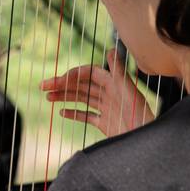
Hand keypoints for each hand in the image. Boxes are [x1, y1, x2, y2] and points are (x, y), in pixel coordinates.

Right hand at [40, 48, 154, 136]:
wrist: (146, 142)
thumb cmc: (141, 117)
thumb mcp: (130, 92)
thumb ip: (119, 71)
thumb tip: (111, 49)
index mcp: (114, 83)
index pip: (89, 73)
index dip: (74, 75)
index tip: (60, 80)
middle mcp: (109, 94)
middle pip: (81, 85)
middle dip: (62, 85)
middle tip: (42, 86)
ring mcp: (106, 109)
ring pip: (81, 99)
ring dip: (64, 97)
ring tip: (47, 98)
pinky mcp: (105, 123)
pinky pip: (87, 116)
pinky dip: (74, 113)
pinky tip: (62, 112)